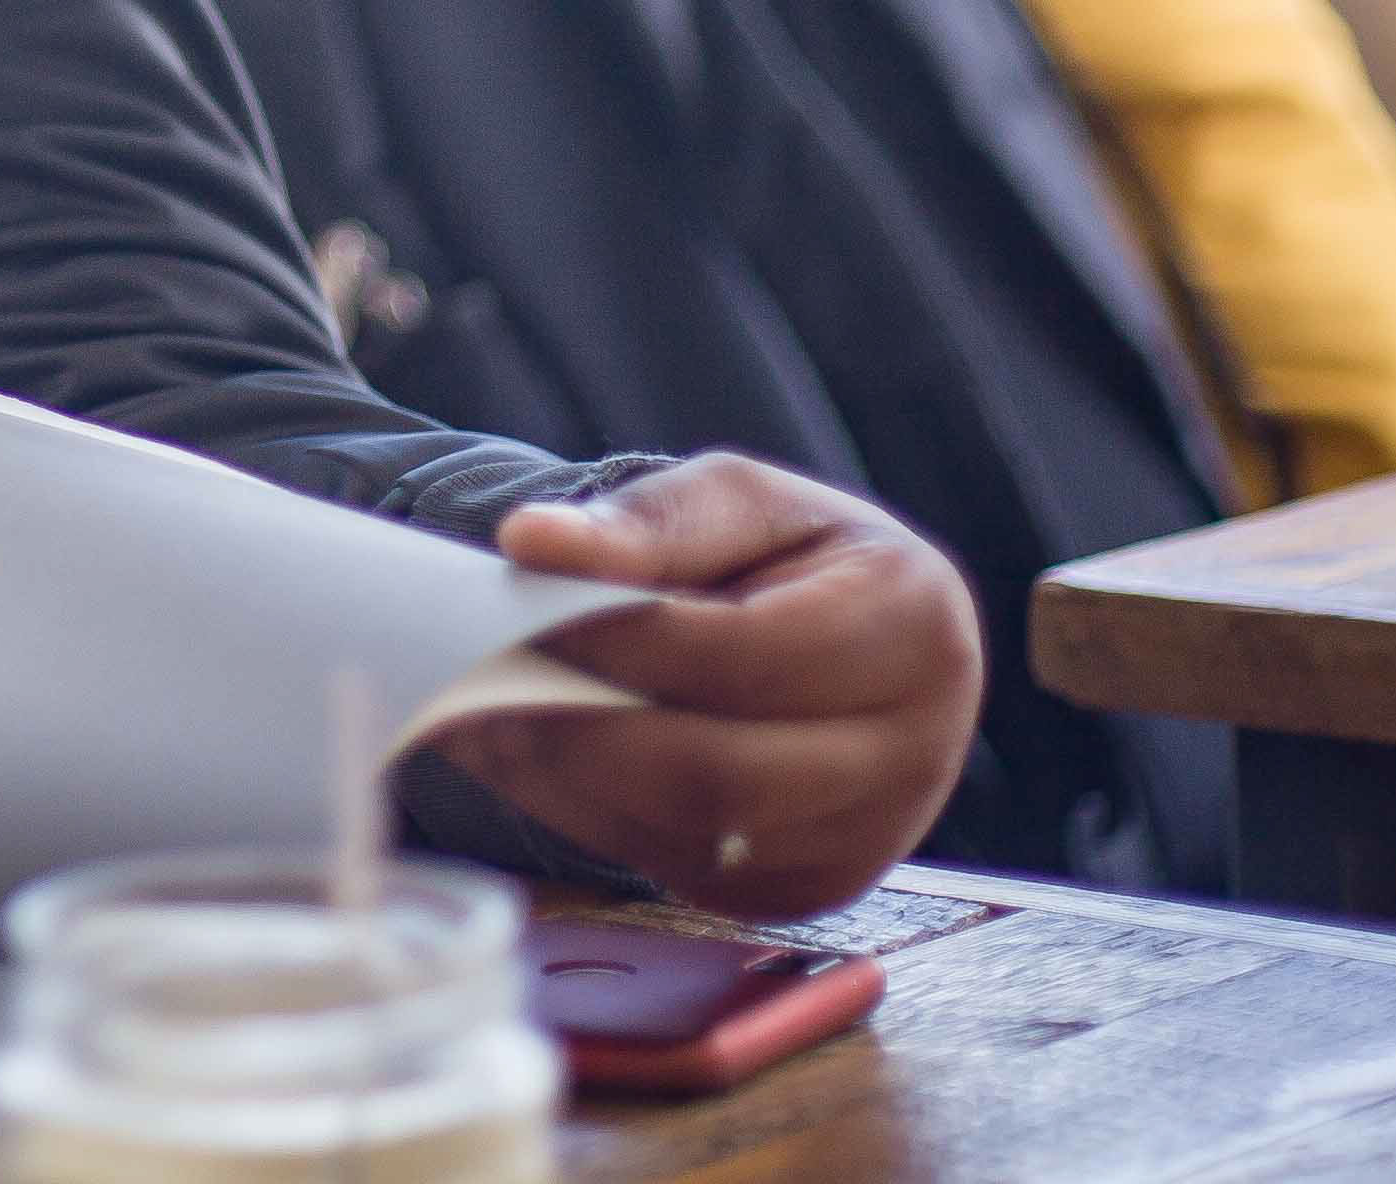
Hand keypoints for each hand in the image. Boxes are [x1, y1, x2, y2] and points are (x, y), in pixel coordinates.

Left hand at [426, 455, 981, 919]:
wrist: (851, 645)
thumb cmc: (793, 559)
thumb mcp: (738, 503)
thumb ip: (646, 522)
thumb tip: (533, 543)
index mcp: (913, 632)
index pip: (746, 657)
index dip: (622, 641)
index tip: (522, 610)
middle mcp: (913, 753)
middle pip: (719, 773)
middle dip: (582, 728)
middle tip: (481, 681)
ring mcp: (865, 841)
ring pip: (691, 833)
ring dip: (568, 781)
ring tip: (484, 717)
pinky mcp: (806, 891)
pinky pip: (682, 869)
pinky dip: (590, 817)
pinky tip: (534, 761)